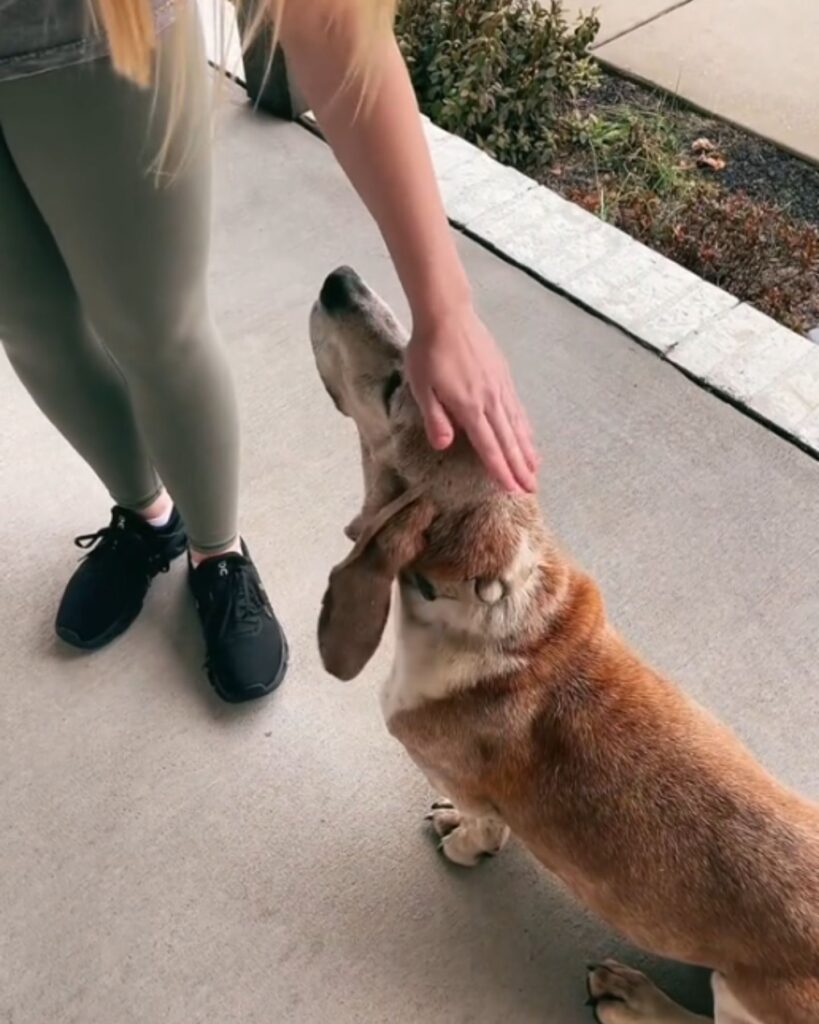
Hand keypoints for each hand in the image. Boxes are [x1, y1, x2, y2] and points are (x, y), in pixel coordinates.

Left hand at [405, 301, 537, 492]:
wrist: (447, 314)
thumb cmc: (428, 351)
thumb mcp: (421, 386)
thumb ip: (435, 418)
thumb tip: (444, 445)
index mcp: (469, 406)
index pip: (489, 446)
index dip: (500, 470)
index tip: (512, 489)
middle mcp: (490, 400)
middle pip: (508, 441)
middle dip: (520, 467)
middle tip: (531, 489)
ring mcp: (500, 387)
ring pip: (517, 425)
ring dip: (527, 450)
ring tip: (535, 469)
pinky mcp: (503, 376)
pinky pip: (518, 408)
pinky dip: (525, 427)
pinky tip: (527, 435)